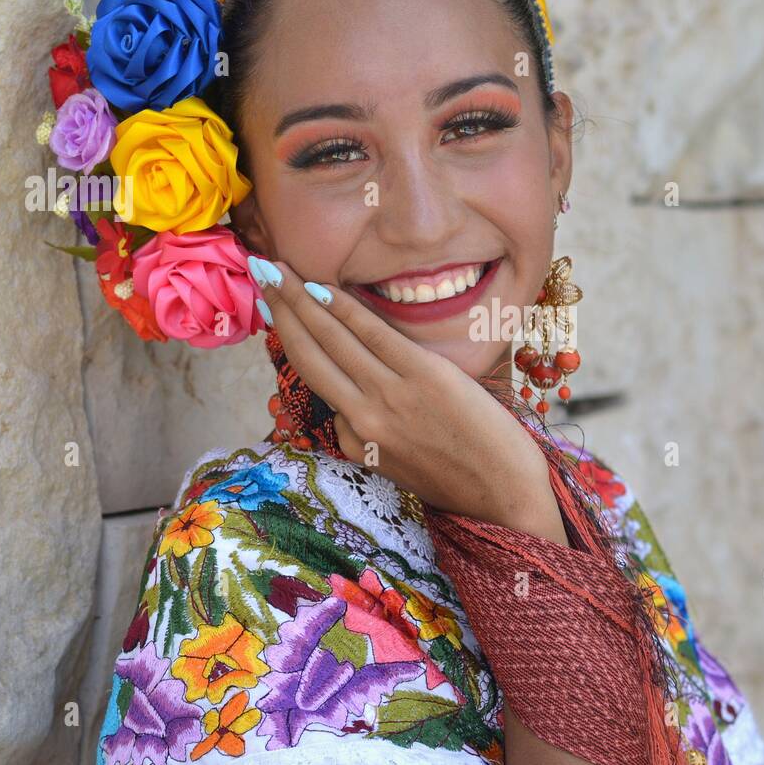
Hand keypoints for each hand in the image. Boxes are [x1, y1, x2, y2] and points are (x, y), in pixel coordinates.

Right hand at [252, 258, 553, 528]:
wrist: (505, 495)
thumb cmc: (463, 481)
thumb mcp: (400, 469)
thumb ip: (374, 435)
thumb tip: (357, 401)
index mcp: (356, 444)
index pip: (322, 389)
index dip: (296, 342)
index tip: (280, 313)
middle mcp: (362, 420)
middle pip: (308, 356)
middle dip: (279, 313)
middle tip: (259, 274)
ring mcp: (389, 396)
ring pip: (330, 340)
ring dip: (298, 299)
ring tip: (275, 269)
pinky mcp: (423, 376)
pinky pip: (372, 333)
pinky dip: (343, 307)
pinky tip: (321, 285)